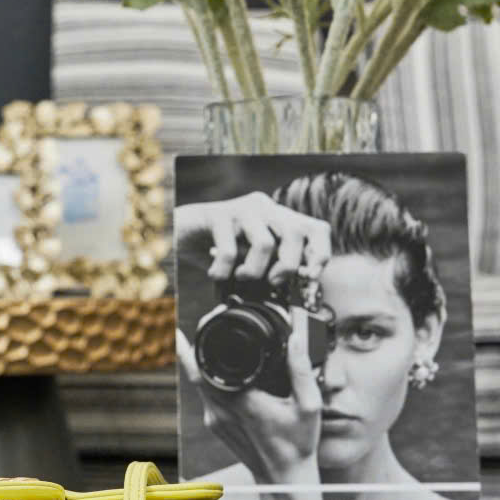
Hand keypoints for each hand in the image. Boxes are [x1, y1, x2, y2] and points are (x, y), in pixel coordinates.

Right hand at [175, 190, 331, 288]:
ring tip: (240, 277)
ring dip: (254, 271)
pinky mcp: (217, 214)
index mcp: (278, 218)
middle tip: (271, 282)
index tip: (310, 278)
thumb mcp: (251, 260)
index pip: (316, 228)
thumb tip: (298, 292)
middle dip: (288, 266)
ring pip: (265, 243)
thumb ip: (272, 268)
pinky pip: (230, 250)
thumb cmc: (219, 251)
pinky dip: (224, 271)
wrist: (178, 234)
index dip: (321, 253)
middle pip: (297, 233)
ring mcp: (241, 208)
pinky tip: (215, 274)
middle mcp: (265, 208)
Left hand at [177, 315, 323, 482]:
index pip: (206, 364)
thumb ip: (301, 369)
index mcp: (242, 402)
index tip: (205, 321)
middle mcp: (222, 411)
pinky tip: (217, 367)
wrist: (284, 479)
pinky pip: (205, 395)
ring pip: (198, 383)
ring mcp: (215, 420)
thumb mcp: (308, 405)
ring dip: (199, 361)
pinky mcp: (215, 426)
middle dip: (194, 345)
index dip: (198, 341)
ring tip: (207, 339)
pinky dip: (207, 378)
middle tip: (203, 324)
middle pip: (195, 370)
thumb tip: (296, 336)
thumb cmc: (298, 445)